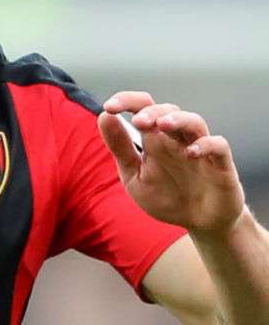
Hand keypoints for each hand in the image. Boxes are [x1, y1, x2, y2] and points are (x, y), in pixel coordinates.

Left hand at [99, 92, 245, 236]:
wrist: (199, 223)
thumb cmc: (166, 196)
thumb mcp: (133, 175)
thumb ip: (120, 147)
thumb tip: (104, 116)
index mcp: (155, 139)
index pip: (143, 109)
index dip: (128, 101)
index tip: (109, 106)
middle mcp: (177, 140)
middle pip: (168, 111)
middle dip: (152, 112)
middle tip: (138, 121)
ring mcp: (200, 150)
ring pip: (194, 122)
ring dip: (179, 120)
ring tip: (162, 124)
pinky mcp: (221, 165)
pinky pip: (219, 146)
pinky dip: (206, 145)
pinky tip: (191, 152)